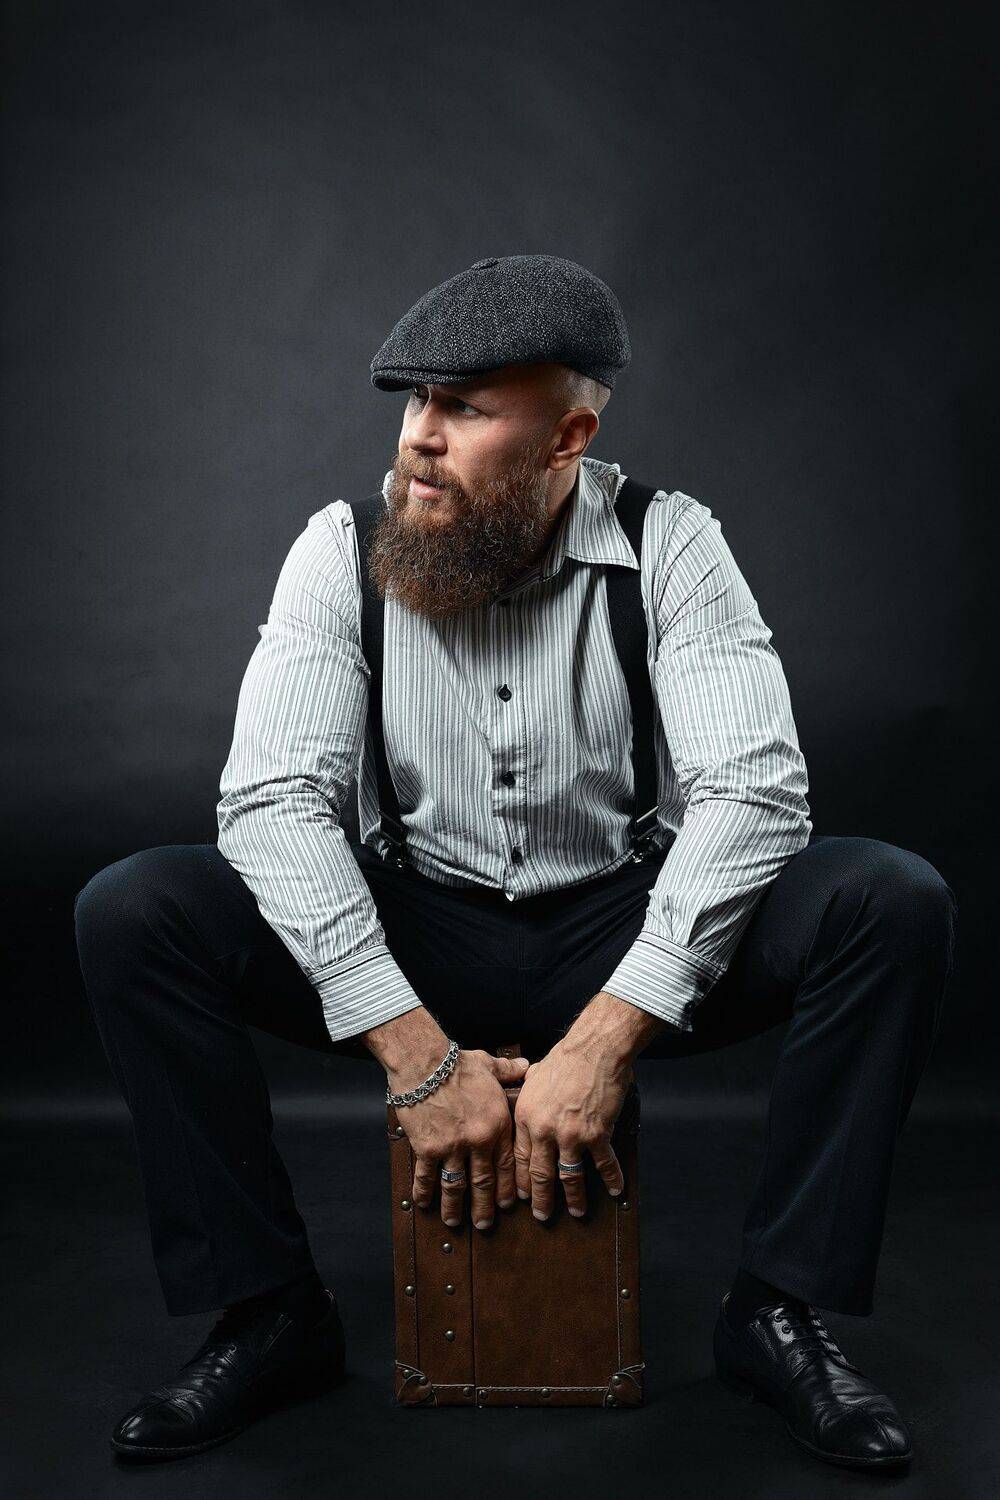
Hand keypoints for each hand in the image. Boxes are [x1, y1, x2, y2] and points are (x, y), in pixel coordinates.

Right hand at [395, 1048, 529, 1229]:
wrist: (425, 1063)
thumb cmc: (458, 1063)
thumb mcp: (489, 1066)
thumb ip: (509, 1071)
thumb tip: (526, 1066)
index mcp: (497, 1125)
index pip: (508, 1165)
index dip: (507, 1188)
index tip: (507, 1204)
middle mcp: (478, 1142)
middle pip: (484, 1183)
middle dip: (484, 1207)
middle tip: (484, 1225)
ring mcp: (453, 1148)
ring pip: (457, 1186)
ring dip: (456, 1207)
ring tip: (454, 1222)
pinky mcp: (428, 1149)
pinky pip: (427, 1176)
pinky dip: (425, 1192)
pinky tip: (425, 1203)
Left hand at [512, 1038, 632, 1219]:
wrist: (593, 1050)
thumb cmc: (565, 1059)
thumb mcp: (535, 1076)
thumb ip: (527, 1092)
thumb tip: (524, 1089)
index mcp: (526, 1117)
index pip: (520, 1158)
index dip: (522, 1181)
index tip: (522, 1195)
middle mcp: (545, 1131)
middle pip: (540, 1175)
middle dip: (540, 1199)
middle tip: (542, 1215)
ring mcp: (571, 1136)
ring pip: (569, 1177)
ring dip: (573, 1198)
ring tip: (576, 1212)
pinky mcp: (596, 1135)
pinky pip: (604, 1164)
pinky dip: (611, 1179)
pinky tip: (615, 1190)